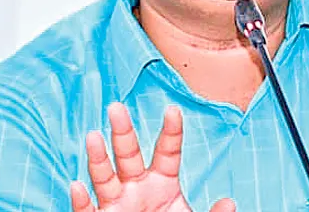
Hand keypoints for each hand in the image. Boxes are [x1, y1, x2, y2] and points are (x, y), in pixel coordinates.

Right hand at [71, 102, 235, 211]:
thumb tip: (230, 203)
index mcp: (163, 182)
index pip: (167, 151)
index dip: (171, 132)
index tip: (173, 110)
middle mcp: (137, 187)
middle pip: (129, 154)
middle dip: (122, 131)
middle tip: (116, 107)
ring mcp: (118, 204)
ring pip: (104, 177)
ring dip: (98, 158)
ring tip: (93, 136)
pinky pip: (89, 211)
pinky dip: (82, 201)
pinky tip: (78, 186)